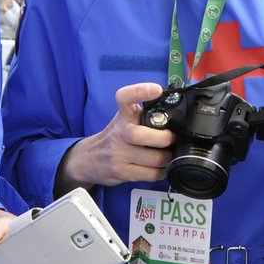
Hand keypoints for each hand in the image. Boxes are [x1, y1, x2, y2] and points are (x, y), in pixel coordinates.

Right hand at [57, 82, 173, 190]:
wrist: (87, 159)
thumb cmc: (113, 137)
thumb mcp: (123, 120)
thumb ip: (143, 116)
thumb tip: (175, 117)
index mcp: (122, 116)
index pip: (125, 98)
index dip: (140, 91)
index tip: (156, 89)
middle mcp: (119, 133)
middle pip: (140, 135)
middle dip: (165, 138)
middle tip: (172, 138)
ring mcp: (118, 154)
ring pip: (153, 158)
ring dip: (168, 158)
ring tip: (169, 155)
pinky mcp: (121, 172)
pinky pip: (150, 174)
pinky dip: (162, 171)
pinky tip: (161, 167)